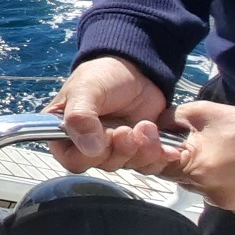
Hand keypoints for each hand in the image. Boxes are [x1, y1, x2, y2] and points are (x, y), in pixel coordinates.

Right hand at [45, 55, 170, 167]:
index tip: (106, 134)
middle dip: (120, 150)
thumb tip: (90, 149)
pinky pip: (148, 164)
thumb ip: (80, 117)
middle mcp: (87, 144)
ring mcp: (114, 148)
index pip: (72, 160)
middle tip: (128, 129)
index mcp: (65, 131)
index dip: (90, 155)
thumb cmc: (103, 74)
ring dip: (141, 151)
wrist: (136, 68)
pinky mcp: (137, 149)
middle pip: (101, 165)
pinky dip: (160, 157)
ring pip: (127, 166)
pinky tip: (169, 149)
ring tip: (147, 127)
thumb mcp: (87, 89)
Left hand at [150, 102, 234, 227]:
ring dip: (230, 184)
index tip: (187, 149)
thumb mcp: (210, 113)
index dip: (174, 158)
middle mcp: (216, 198)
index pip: (167, 171)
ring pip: (223, 197)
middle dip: (205, 170)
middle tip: (230, 152)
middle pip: (196, 185)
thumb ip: (174, 119)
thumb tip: (152, 125)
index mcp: (198, 171)